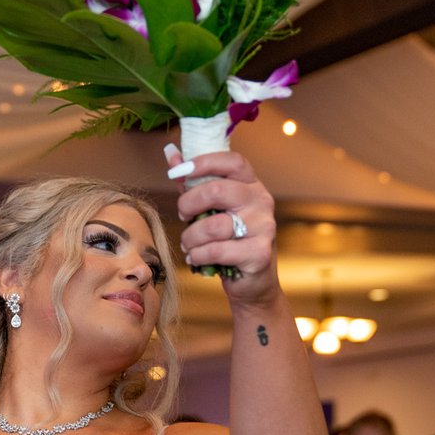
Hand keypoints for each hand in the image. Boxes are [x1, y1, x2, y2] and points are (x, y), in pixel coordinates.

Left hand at [167, 148, 278, 305]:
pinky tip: (196, 258)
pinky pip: (216, 251)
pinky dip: (198, 255)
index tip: (177, 172)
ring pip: (213, 225)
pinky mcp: (259, 253)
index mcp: (251, 185)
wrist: (254, 282)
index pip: (232, 162)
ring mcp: (263, 227)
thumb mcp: (211, 209)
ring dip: (191, 237)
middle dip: (189, 203)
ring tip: (188, 244)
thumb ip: (193, 182)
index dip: (203, 162)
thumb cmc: (229, 240)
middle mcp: (261, 201)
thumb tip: (170, 153)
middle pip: (217, 190)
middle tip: (182, 215)